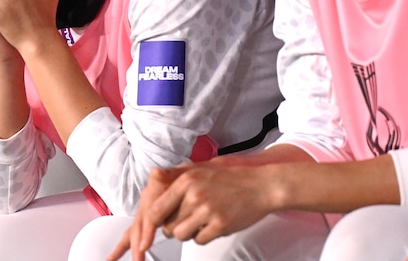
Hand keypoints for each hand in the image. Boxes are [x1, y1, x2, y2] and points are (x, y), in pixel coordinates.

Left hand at [110, 158, 273, 259]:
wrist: (262, 185)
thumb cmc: (231, 177)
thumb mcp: (200, 168)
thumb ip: (175, 174)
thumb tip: (153, 174)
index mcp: (186, 180)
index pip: (157, 208)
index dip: (149, 223)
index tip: (145, 233)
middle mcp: (194, 195)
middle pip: (168, 225)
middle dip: (173, 226)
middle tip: (186, 218)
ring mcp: (208, 211)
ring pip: (182, 234)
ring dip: (187, 232)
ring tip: (199, 220)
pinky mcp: (220, 225)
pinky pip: (199, 239)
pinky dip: (203, 236)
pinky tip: (212, 224)